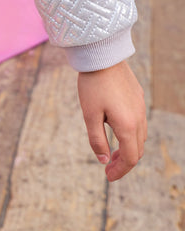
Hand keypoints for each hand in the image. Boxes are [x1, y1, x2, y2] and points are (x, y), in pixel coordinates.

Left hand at [77, 60, 146, 180]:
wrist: (102, 54)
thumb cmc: (92, 84)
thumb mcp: (90, 115)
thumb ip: (97, 140)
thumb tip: (104, 160)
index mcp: (128, 125)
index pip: (131, 158)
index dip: (120, 171)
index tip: (108, 177)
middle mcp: (139, 118)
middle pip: (137, 150)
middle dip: (124, 162)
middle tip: (108, 168)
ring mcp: (140, 107)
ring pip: (139, 137)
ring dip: (128, 148)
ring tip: (112, 152)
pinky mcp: (138, 97)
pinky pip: (138, 122)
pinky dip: (130, 135)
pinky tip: (115, 130)